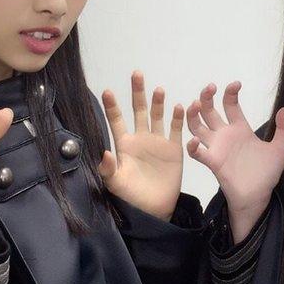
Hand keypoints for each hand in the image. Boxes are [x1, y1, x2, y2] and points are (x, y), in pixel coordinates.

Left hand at [99, 71, 184, 221]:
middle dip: (138, 93)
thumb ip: (108, 167)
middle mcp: (141, 139)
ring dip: (158, 103)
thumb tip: (103, 153)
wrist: (152, 209)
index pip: (117, 120)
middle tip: (137, 74)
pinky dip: (177, 119)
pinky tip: (180, 106)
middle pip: (139, 111)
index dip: (112, 106)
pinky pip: (175, 130)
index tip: (107, 91)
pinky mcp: (174, 149)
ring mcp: (158, 143)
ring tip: (158, 89)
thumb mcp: (115, 182)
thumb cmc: (129, 196)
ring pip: (158, 116)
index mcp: (124, 144)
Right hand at [186, 82, 283, 242]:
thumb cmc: (267, 173)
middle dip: (206, 97)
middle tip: (210, 88)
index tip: (236, 84)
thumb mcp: (280, 149)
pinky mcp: (212, 162)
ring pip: (197, 126)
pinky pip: (197, 153)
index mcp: (240, 128)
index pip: (230, 104)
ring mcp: (216, 147)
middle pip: (209, 110)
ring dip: (194, 115)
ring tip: (195, 105)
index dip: (230, 92)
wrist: (259, 196)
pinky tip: (194, 141)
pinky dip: (192, 146)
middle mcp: (225, 135)